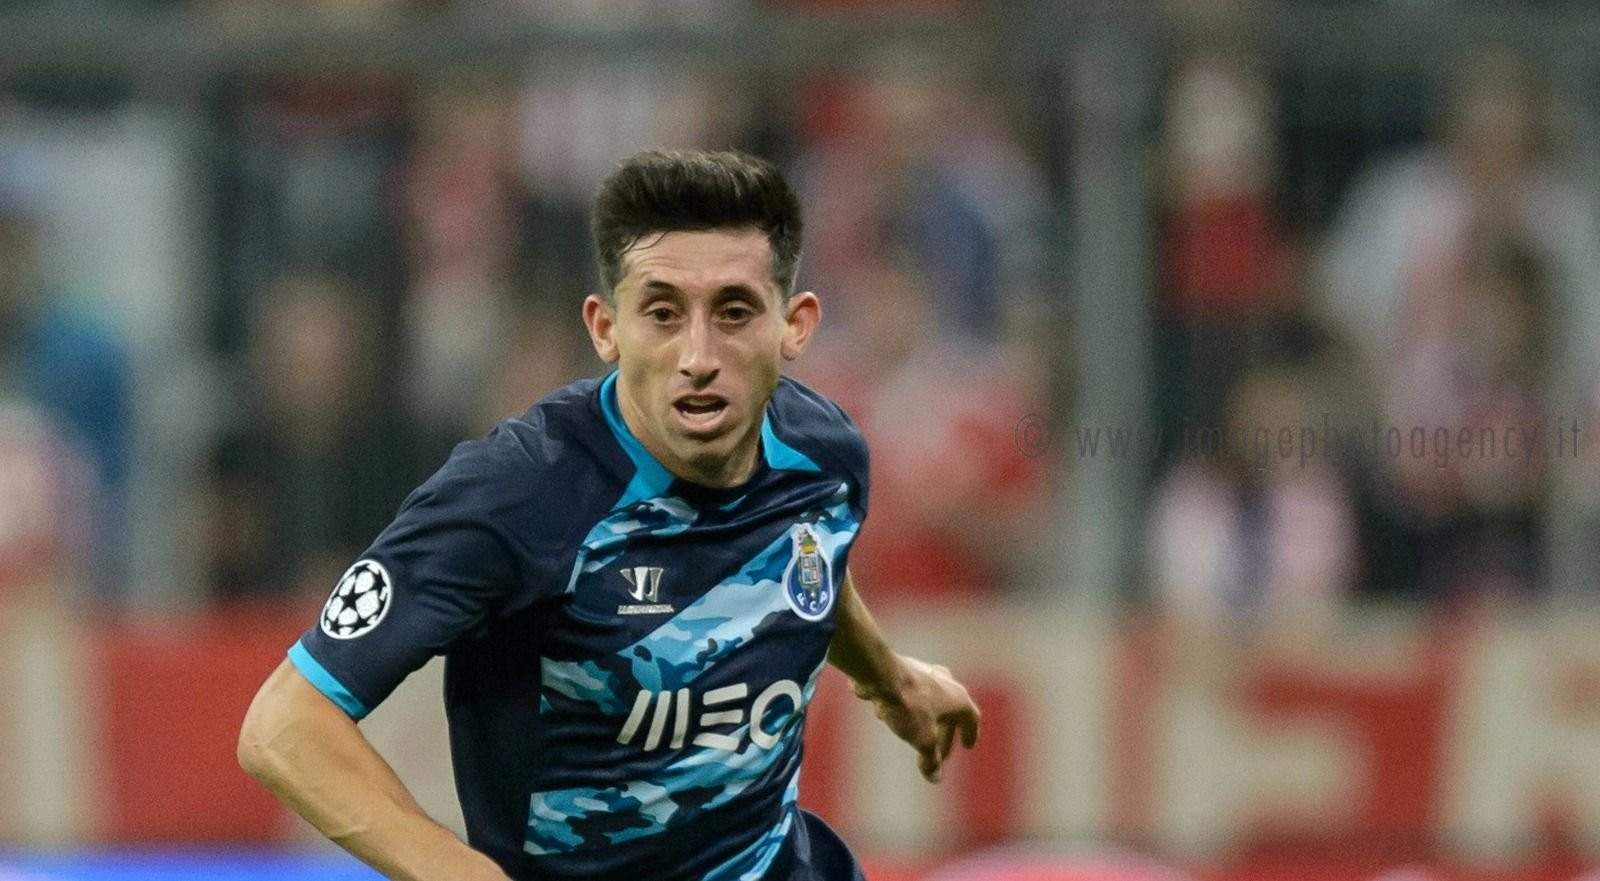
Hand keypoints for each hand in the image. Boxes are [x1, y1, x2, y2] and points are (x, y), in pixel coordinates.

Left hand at [855, 655, 979, 782]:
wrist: (879, 673)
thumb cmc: (908, 706)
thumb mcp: (922, 740)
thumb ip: (930, 760)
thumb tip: (935, 778)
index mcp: (958, 698)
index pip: (971, 718)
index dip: (970, 734)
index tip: (968, 745)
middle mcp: (946, 682)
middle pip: (949, 713)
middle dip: (944, 736)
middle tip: (940, 755)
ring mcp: (925, 673)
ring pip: (930, 702)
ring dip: (926, 722)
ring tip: (916, 738)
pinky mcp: (904, 669)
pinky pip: (911, 694)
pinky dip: (909, 709)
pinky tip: (893, 718)